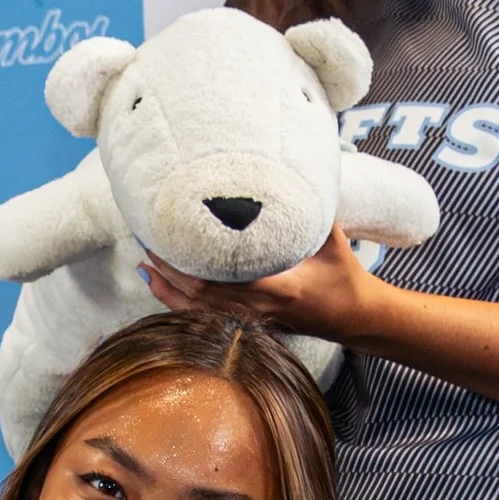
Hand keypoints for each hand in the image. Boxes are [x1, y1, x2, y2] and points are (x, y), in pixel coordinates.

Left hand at [139, 224, 379, 343]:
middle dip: (168, 270)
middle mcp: (257, 309)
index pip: (220, 278)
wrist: (353, 317)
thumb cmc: (343, 275)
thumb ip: (307, 213)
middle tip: (146, 242)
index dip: (186, 262)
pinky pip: (205, 318)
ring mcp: (251, 322)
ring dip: (166, 289)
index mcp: (276, 287)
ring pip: (197, 312)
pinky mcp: (248, 326)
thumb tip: (289, 172)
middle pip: (198, 296)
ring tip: (144, 265)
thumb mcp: (331, 239)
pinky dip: (179, 304)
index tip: (166, 238)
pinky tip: (162, 288)